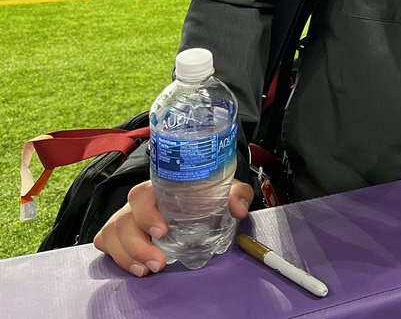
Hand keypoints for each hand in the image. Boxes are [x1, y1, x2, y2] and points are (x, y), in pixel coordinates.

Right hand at [94, 179, 253, 275]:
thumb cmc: (205, 195)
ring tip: (148, 269)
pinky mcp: (120, 234)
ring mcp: (127, 218)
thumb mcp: (225, 191)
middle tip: (159, 262)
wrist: (199, 204)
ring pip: (112, 234)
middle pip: (123, 219)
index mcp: (160, 187)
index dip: (146, 213)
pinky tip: (138, 267)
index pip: (141, 194)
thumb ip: (237, 194)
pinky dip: (118, 257)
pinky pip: (106, 243)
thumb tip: (237, 209)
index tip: (162, 231)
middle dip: (137, 245)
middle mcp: (139, 203)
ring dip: (128, 256)